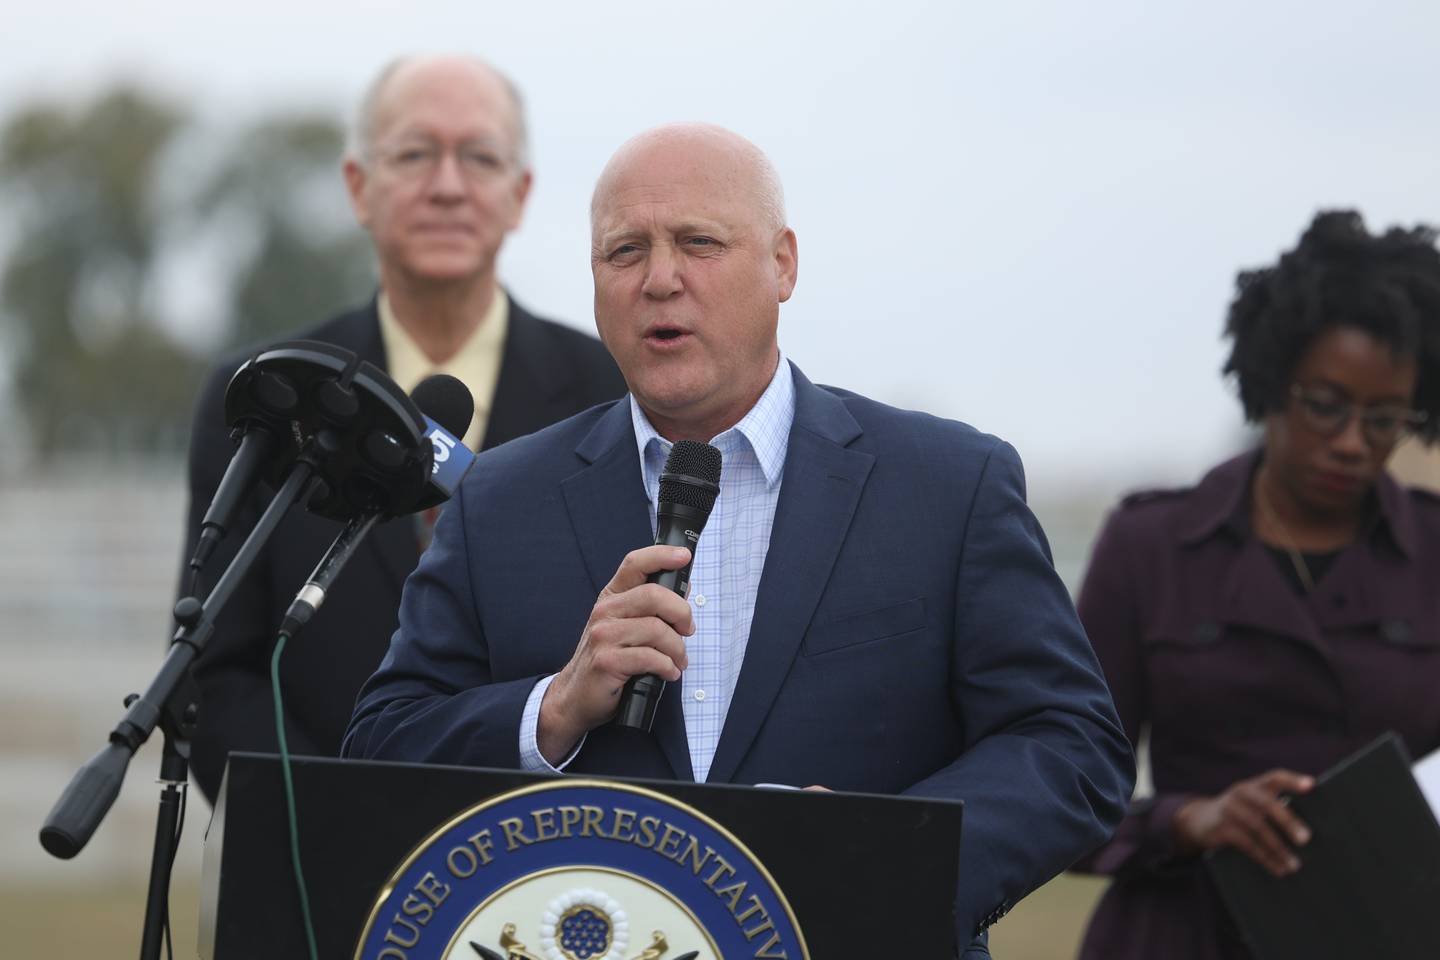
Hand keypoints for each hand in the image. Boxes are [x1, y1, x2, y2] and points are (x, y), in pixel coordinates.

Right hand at [537, 546, 694, 762]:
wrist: (575, 697)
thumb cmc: (607, 661)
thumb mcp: (624, 627)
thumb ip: (651, 608)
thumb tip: (684, 588)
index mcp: (612, 598)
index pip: (635, 564)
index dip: (661, 556)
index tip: (684, 556)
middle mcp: (605, 612)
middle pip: (653, 595)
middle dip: (681, 613)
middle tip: (688, 630)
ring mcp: (604, 636)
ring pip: (656, 630)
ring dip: (677, 649)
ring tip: (678, 661)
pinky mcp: (607, 661)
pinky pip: (650, 658)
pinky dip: (668, 667)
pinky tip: (668, 673)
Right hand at [1172, 769, 1313, 876]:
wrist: (1198, 820)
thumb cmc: (1239, 814)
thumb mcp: (1252, 804)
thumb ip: (1273, 808)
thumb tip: (1309, 834)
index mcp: (1254, 785)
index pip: (1275, 777)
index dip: (1292, 780)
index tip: (1311, 786)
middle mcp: (1241, 793)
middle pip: (1267, 803)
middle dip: (1287, 821)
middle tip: (1306, 839)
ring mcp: (1229, 809)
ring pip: (1258, 827)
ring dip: (1278, 848)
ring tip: (1295, 865)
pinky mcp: (1221, 827)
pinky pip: (1247, 844)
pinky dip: (1265, 858)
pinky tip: (1278, 868)